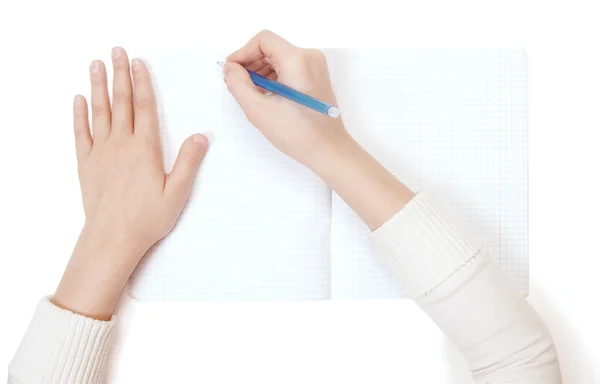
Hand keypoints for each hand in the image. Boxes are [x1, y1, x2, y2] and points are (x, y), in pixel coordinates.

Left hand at [52, 47, 208, 319]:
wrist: (112, 238)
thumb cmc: (146, 218)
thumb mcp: (177, 192)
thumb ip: (188, 162)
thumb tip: (201, 137)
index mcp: (145, 149)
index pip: (145, 108)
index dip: (142, 83)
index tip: (138, 64)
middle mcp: (121, 145)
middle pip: (121, 102)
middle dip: (119, 74)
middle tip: (116, 52)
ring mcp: (101, 153)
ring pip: (99, 112)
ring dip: (98, 86)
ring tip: (96, 65)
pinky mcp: (87, 164)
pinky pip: (81, 133)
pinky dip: (79, 115)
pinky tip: (78, 100)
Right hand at [224, 30, 351, 170]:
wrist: (328, 150)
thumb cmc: (298, 134)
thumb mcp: (259, 110)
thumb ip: (239, 85)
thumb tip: (230, 68)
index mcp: (298, 60)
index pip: (263, 40)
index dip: (243, 53)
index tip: (231, 71)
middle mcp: (310, 57)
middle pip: (271, 48)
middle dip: (251, 64)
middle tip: (237, 85)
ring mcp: (315, 67)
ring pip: (279, 58)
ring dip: (261, 72)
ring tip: (250, 94)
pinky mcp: (316, 77)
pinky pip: (289, 68)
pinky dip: (273, 78)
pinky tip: (265, 96)